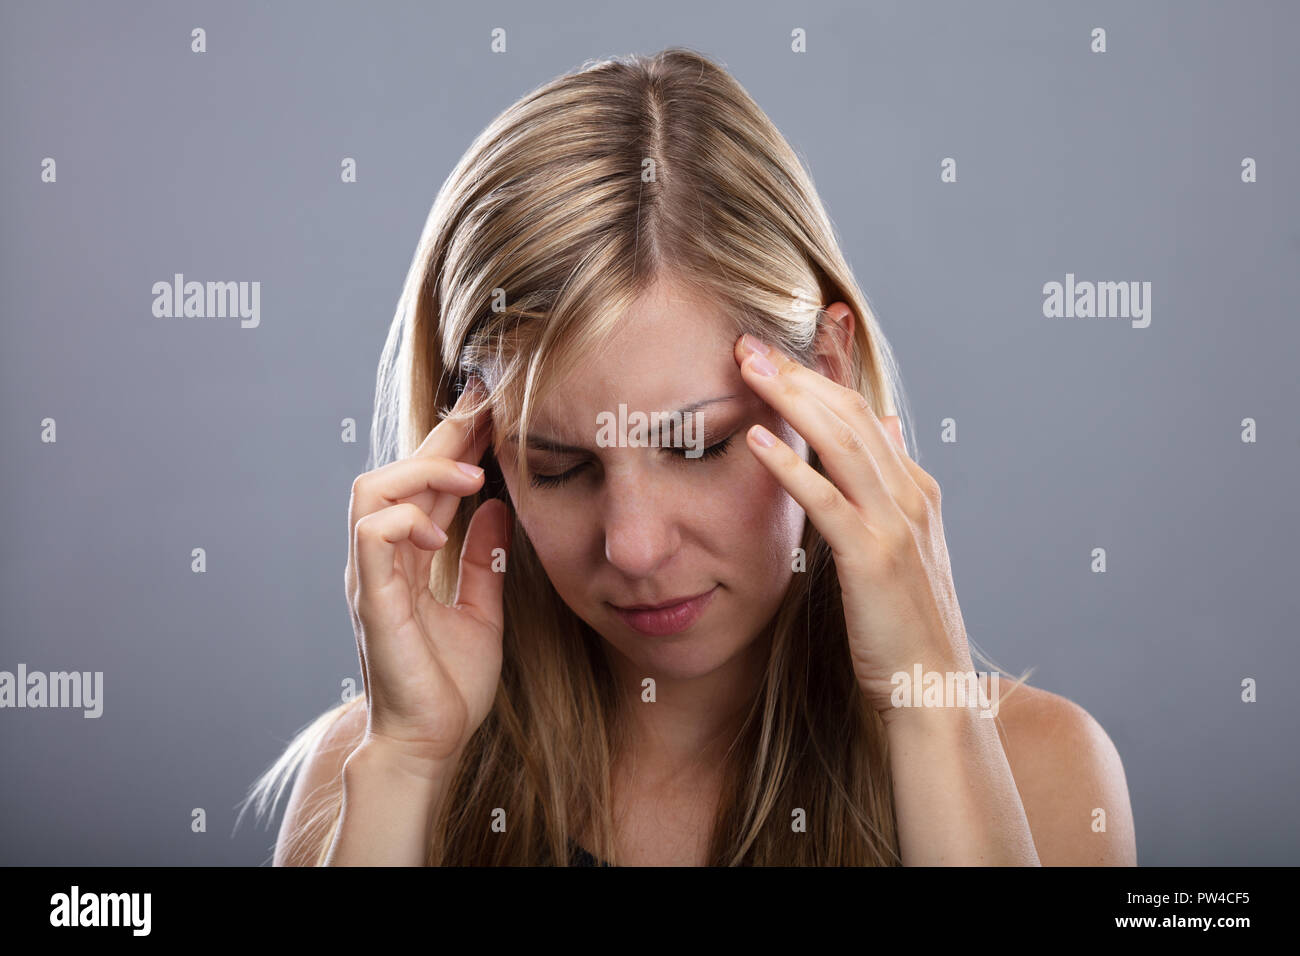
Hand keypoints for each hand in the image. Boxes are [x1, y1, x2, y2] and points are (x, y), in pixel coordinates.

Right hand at [344, 377, 511, 769]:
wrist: (432, 741)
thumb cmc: (450, 684)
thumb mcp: (481, 608)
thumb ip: (483, 559)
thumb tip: (495, 508)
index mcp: (407, 558)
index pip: (424, 484)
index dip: (453, 444)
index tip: (491, 410)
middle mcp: (382, 558)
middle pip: (397, 471)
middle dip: (441, 435)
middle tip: (486, 407)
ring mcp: (371, 576)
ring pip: (372, 490)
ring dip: (421, 471)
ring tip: (470, 474)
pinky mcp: (371, 599)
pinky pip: (370, 534)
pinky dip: (403, 517)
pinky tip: (439, 527)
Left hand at [733, 334, 972, 718]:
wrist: (933, 689)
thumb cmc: (903, 625)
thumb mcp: (900, 545)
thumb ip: (888, 485)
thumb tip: (886, 427)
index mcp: (915, 490)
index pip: (862, 414)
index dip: (819, 376)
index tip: (778, 347)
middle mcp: (911, 496)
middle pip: (849, 414)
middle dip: (798, 372)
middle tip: (747, 340)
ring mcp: (896, 525)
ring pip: (841, 442)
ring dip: (790, 398)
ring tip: (746, 365)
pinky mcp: (873, 558)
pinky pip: (826, 501)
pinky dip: (790, 466)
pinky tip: (755, 440)